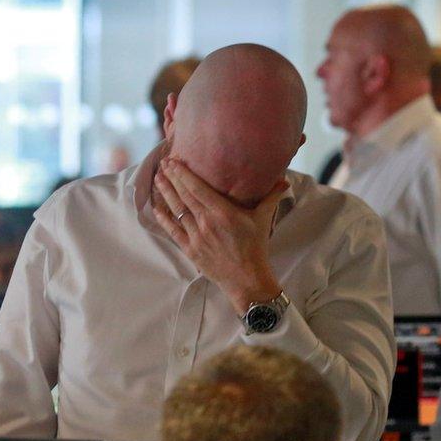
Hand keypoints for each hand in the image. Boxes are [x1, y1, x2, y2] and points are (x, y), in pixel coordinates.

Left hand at [153, 157, 288, 311]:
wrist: (247, 279)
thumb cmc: (256, 248)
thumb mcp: (263, 220)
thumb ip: (271, 198)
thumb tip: (284, 181)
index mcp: (223, 212)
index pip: (197, 188)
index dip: (183, 173)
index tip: (174, 161)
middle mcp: (206, 222)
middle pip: (184, 195)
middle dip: (171, 178)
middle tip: (162, 163)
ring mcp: (196, 236)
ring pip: (176, 210)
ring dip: (165, 193)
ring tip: (157, 178)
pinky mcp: (190, 250)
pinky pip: (173, 231)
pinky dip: (163, 219)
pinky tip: (156, 208)